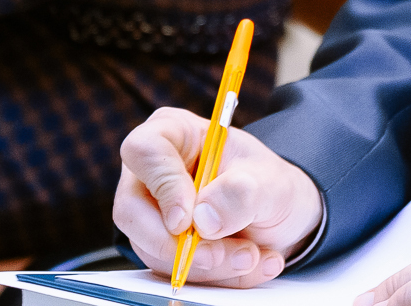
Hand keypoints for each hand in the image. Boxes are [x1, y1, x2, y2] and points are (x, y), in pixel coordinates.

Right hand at [113, 107, 323, 287]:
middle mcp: (152, 173)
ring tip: (252, 255)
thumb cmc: (265, 183)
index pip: (144, 150)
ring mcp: (152, 214)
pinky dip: (214, 276)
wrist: (278, 215)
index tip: (187, 219)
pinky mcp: (161, 249)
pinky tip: (250, 264)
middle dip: (180, 244)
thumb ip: (242, 193)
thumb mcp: (270, 181)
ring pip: (154, 250)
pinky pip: (173, 272)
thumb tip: (203, 218)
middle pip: (132, 211)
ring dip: (207, 264)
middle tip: (224, 253)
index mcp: (173, 133)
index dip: (163, 185)